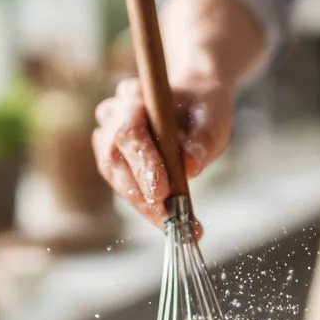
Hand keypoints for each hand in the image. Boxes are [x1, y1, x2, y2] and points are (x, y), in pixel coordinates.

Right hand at [92, 77, 232, 227]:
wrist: (194, 105)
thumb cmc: (202, 109)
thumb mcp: (212, 120)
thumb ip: (202, 141)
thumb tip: (189, 168)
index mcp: (135, 96)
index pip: (130, 132)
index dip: (143, 163)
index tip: (161, 191)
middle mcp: (113, 115)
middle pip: (115, 158)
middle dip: (141, 193)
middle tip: (169, 218)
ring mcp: (107, 139)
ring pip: (115, 176)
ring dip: (143, 204)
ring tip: (172, 223)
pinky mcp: (113, 162)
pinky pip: (123, 187)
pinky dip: (144, 206)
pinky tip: (165, 219)